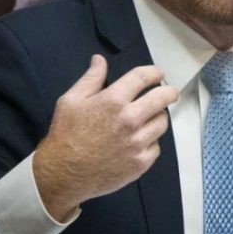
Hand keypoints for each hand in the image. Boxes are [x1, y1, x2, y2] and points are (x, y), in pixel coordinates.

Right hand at [33, 55, 178, 221]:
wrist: (62, 174)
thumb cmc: (65, 135)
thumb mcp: (71, 101)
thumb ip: (90, 79)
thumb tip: (99, 59)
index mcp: (113, 100)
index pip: (143, 77)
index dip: (154, 72)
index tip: (158, 74)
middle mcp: (130, 119)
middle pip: (163, 98)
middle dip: (169, 92)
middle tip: (170, 93)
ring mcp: (138, 142)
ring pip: (162, 122)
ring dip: (157, 117)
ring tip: (148, 118)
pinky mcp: (141, 162)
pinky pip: (156, 146)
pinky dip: (150, 142)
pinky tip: (139, 142)